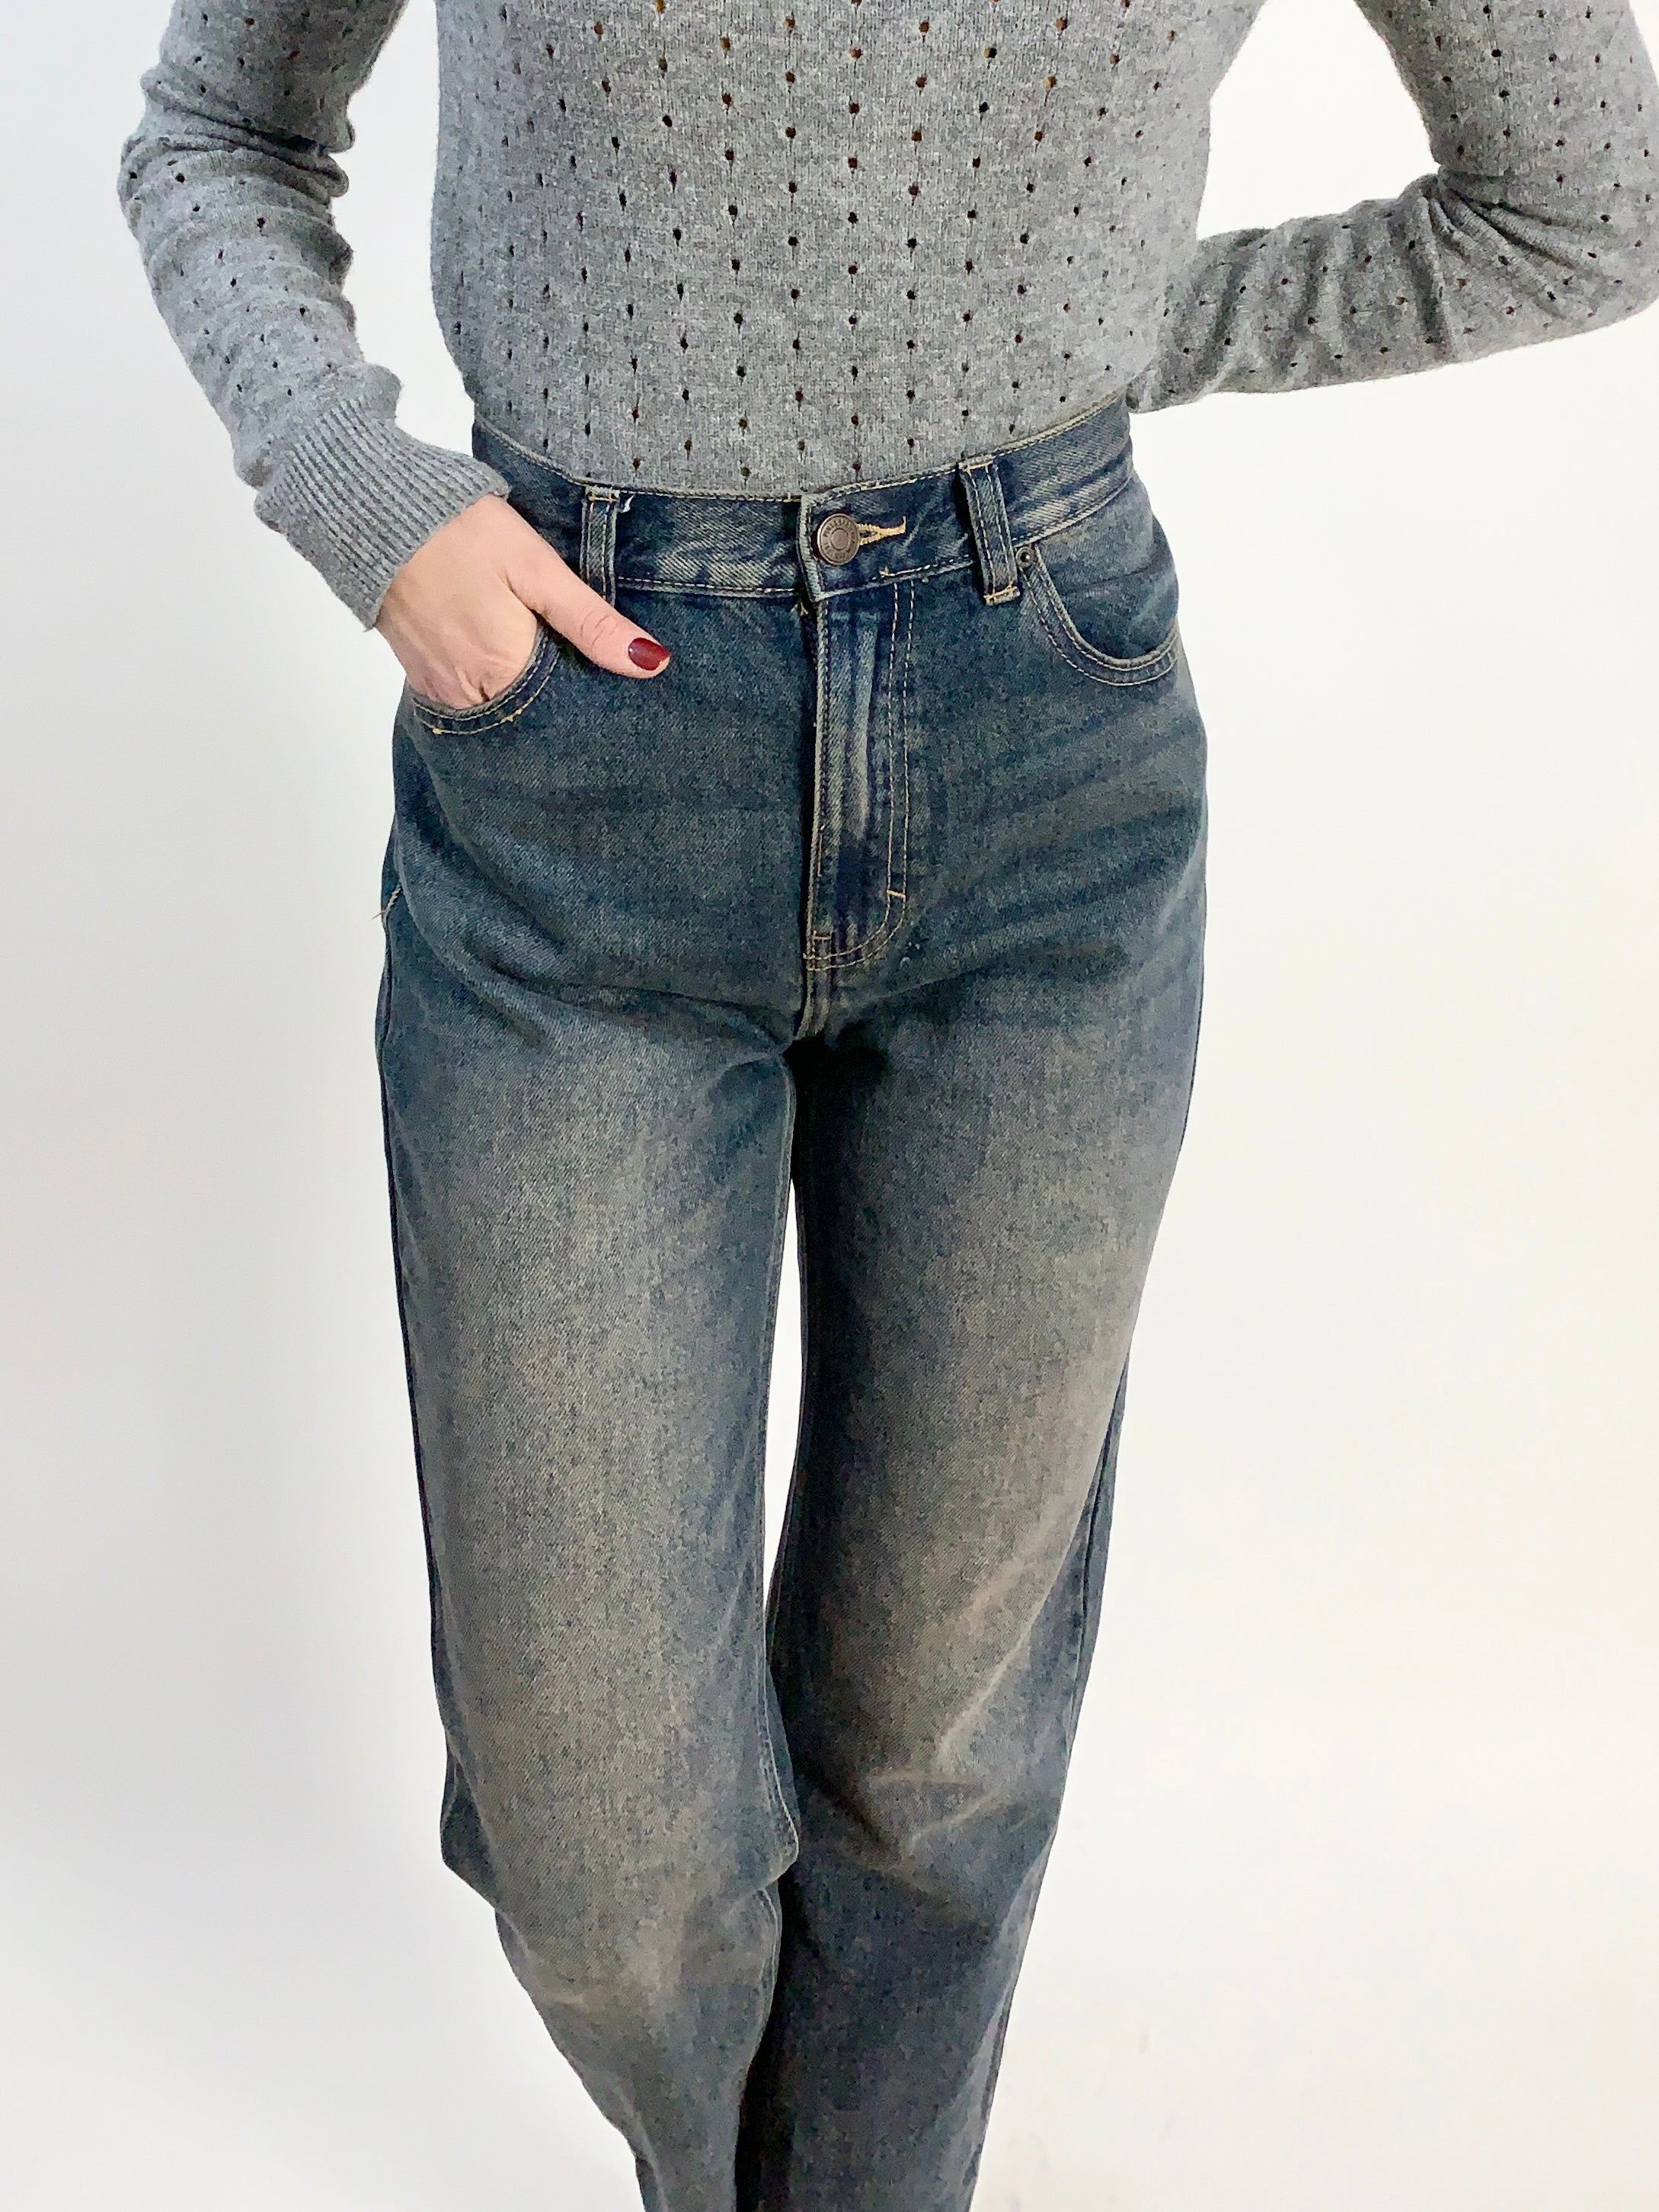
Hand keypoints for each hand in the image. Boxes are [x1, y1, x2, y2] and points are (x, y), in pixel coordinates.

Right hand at [375, 494, 669, 709]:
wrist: (375, 509)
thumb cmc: (459, 531)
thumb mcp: (538, 569)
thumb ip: (592, 623)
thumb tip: (650, 664)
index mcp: (503, 671)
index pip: (564, 714)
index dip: (590, 701)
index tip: (614, 688)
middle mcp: (467, 693)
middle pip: (529, 718)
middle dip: (558, 704)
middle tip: (587, 676)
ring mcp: (438, 687)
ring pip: (498, 710)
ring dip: (524, 696)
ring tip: (549, 665)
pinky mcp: (419, 674)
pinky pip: (466, 698)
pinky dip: (491, 686)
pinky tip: (508, 660)